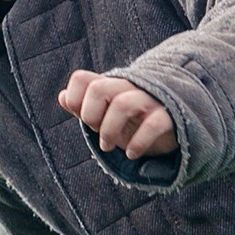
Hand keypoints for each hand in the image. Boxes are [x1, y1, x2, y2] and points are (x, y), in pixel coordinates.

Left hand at [59, 70, 176, 159]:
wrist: (172, 126)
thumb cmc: (132, 121)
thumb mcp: (106, 114)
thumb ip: (84, 106)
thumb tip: (62, 97)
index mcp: (111, 85)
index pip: (82, 79)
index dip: (75, 100)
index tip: (82, 117)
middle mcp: (129, 88)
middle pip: (99, 88)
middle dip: (91, 115)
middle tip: (96, 132)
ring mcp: (149, 100)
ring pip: (123, 104)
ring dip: (109, 130)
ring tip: (108, 146)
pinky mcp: (167, 117)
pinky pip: (153, 124)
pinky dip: (138, 143)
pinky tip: (132, 155)